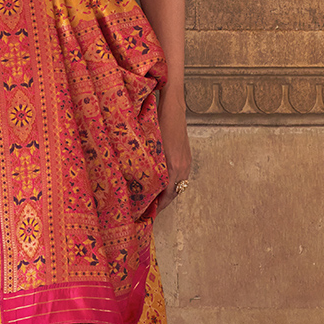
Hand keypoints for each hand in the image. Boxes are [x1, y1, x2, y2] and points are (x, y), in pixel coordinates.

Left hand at [156, 91, 191, 212]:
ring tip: (154, 199)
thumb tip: (137, 182)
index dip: (156, 207)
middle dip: (161, 204)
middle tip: (148, 210)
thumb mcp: (149, 147)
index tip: (147, 214)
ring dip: (167, 194)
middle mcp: (182, 167)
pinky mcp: (187, 157)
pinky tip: (163, 183)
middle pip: (173, 194)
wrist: (172, 108)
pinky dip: (172, 184)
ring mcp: (186, 163)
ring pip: (177, 186)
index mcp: (172, 167)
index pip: (166, 197)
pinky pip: (180, 177)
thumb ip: (147, 166)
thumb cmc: (158, 124)